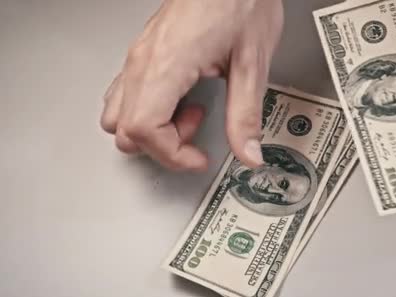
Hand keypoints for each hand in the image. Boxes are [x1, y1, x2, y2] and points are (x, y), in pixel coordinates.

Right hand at [100, 0, 283, 170]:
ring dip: (152, 128)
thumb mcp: (253, 64)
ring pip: (119, 114)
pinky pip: (127, 93)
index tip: (200, 158)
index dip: (172, 155)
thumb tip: (248, 153)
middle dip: (164, 145)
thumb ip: (246, 115)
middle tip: (199, 133)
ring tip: (190, 115)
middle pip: (126, 129)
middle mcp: (144, 60)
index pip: (143, 130)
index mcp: (167, 64)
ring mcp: (140, 54)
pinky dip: (149, 110)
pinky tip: (181, 99)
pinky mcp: (146, 51)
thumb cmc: (240, 1)